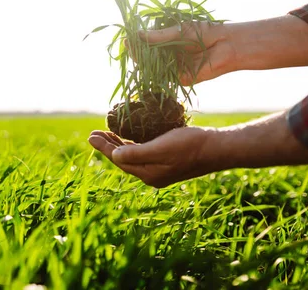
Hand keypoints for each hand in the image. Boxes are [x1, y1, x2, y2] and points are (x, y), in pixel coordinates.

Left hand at [88, 128, 219, 187]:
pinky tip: (128, 135)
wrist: (218, 148)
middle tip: (93, 133)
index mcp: (148, 174)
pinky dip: (132, 143)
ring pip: (132, 155)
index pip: (118, 160)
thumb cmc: (189, 146)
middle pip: (123, 159)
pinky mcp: (168, 159)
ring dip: (118, 143)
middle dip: (107, 145)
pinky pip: (143, 152)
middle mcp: (152, 174)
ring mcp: (160, 168)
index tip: (90, 136)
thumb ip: (135, 154)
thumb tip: (114, 156)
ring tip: (105, 133)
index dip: (103, 147)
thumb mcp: (160, 148)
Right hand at [136, 21, 236, 85]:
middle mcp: (170, 58)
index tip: (126, 37)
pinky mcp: (181, 79)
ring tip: (134, 52)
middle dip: (136, 52)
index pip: (147, 46)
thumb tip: (136, 34)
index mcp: (168, 45)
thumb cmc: (206, 32)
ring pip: (153, 69)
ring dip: (142, 62)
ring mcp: (175, 69)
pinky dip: (155, 72)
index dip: (136, 43)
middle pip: (147, 59)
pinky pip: (164, 78)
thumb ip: (158, 36)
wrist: (227, 44)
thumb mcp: (178, 31)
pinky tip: (147, 64)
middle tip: (128, 44)